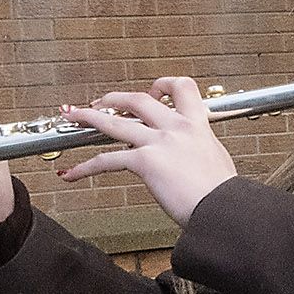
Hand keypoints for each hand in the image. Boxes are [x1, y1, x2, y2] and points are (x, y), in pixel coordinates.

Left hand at [58, 77, 236, 223]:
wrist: (222, 208)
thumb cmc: (223, 193)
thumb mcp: (217, 159)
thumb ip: (200, 150)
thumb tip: (192, 155)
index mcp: (197, 125)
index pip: (182, 88)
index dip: (162, 85)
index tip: (152, 91)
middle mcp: (177, 128)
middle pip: (138, 99)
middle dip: (114, 98)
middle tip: (101, 102)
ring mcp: (159, 143)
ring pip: (114, 121)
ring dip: (88, 116)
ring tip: (72, 115)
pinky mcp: (145, 162)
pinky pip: (105, 161)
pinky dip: (83, 168)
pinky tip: (71, 173)